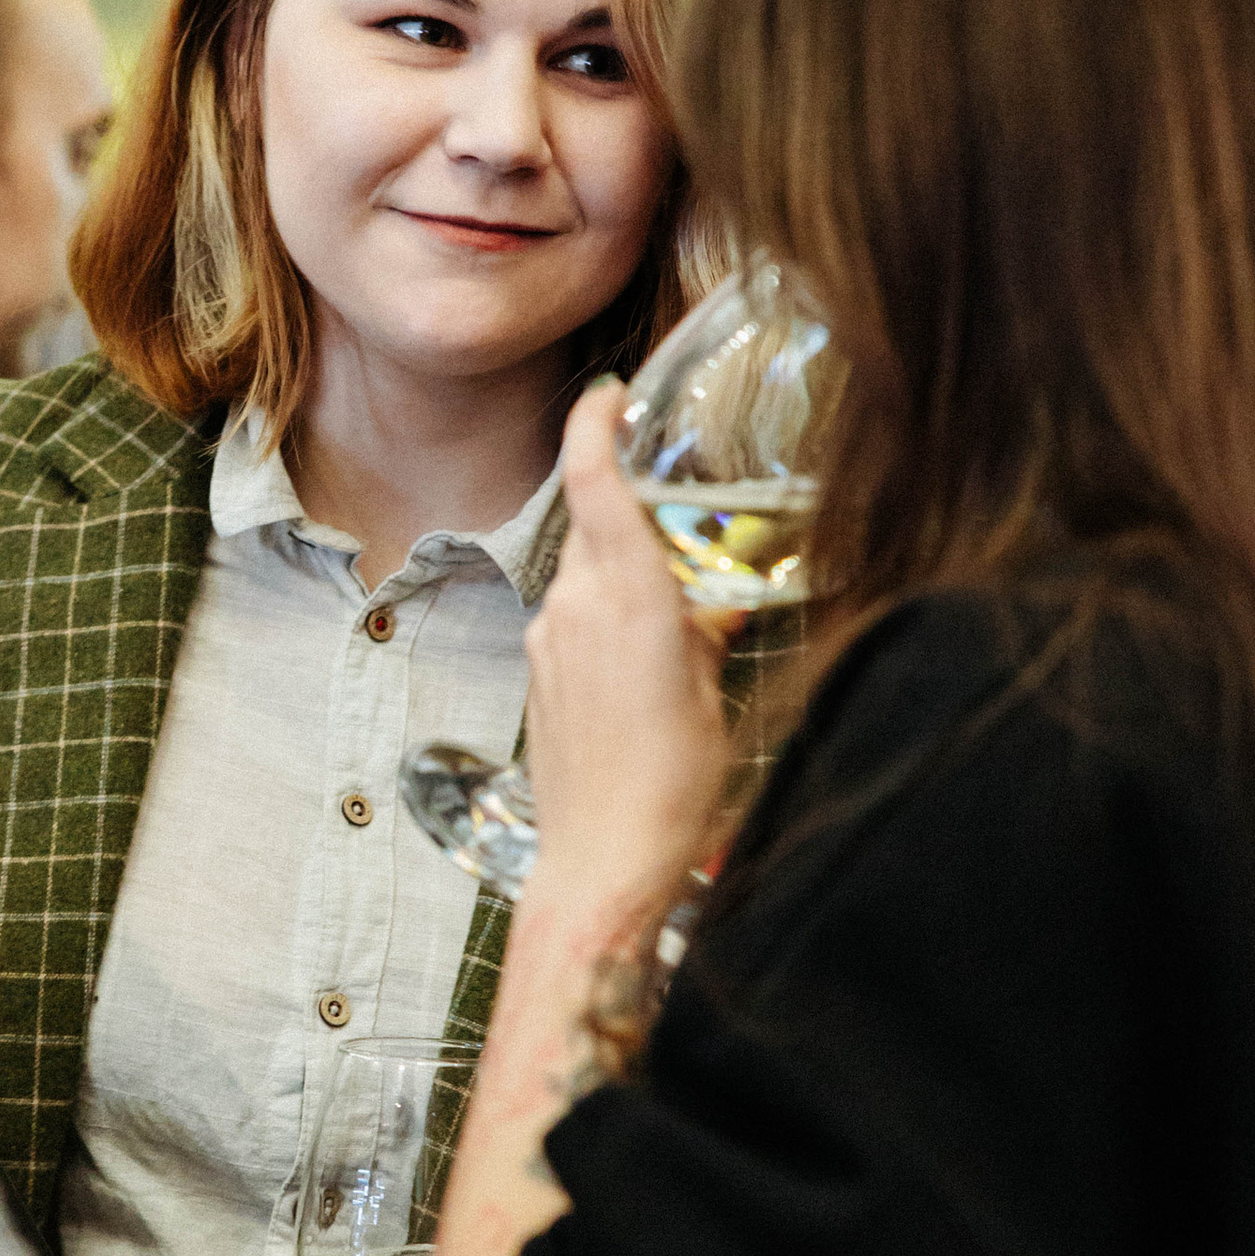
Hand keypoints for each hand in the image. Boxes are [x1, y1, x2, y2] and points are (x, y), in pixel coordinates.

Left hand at [523, 380, 733, 916]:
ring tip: (679, 614)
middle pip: (596, 523)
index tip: (607, 394)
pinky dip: (609, 616)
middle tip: (688, 520)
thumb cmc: (668, 787)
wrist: (600, 861)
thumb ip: (705, 630)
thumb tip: (715, 601)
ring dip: (626, 573)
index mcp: (627, 596)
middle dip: (635, 513)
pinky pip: (575, 617)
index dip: (594, 425)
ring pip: (587, 571)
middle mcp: (576, 605)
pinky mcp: (539, 674)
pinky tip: (645, 661)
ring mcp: (549, 640)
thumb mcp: (710, 694)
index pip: (594, 480)